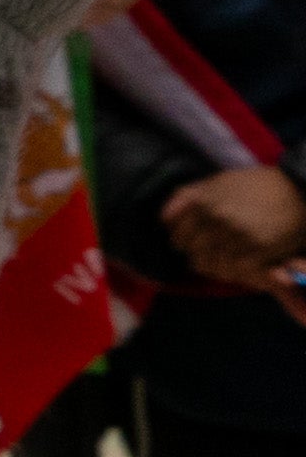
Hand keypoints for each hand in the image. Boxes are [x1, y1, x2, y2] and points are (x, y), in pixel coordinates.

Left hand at [170, 160, 305, 288]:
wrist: (297, 192)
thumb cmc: (255, 186)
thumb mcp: (216, 182)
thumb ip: (187, 197)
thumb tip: (164, 219)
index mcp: (203, 202)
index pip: (176, 234)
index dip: (182, 241)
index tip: (191, 243)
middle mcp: (217, 219)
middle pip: (193, 252)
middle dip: (199, 255)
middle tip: (211, 255)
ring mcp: (237, 237)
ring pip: (212, 266)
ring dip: (216, 268)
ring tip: (226, 262)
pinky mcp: (258, 252)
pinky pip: (236, 273)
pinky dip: (236, 273)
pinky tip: (241, 266)